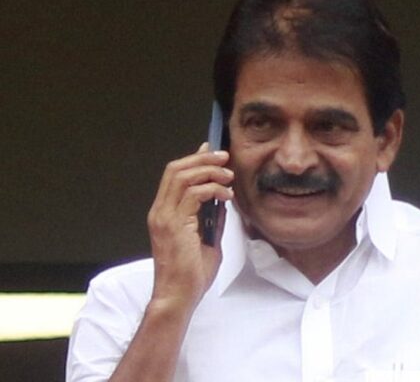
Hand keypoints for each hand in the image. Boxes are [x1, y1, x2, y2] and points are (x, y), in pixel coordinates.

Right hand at [147, 143, 233, 312]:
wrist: (178, 297)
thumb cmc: (191, 276)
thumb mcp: (208, 241)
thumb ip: (212, 220)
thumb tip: (223, 202)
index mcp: (164, 213)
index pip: (174, 176)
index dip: (194, 160)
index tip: (213, 152)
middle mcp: (160, 211)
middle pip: (176, 169)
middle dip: (202, 159)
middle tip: (224, 157)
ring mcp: (164, 217)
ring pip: (182, 177)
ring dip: (209, 171)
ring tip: (228, 176)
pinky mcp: (173, 225)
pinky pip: (192, 195)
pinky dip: (212, 189)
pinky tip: (226, 196)